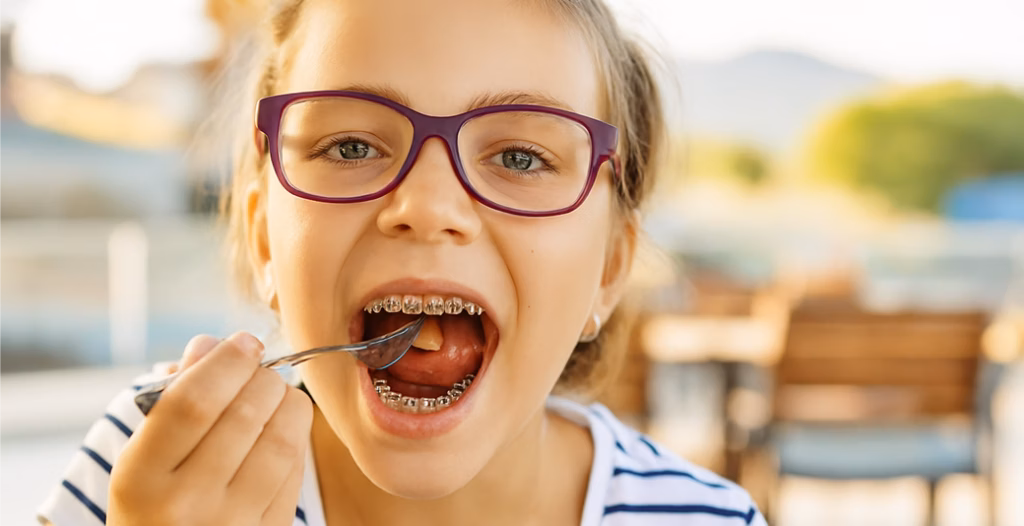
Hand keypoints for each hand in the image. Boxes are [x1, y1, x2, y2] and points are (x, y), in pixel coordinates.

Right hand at [108, 333, 312, 525]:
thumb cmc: (154, 509)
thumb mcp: (141, 463)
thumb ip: (172, 402)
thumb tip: (211, 343)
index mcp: (141, 480)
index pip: (193, 401)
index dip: (227, 361)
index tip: (244, 342)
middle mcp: (187, 504)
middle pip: (245, 414)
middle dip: (262, 376)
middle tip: (259, 368)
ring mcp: (233, 523)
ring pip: (283, 439)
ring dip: (288, 402)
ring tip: (274, 394)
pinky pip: (296, 471)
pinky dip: (295, 437)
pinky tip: (281, 429)